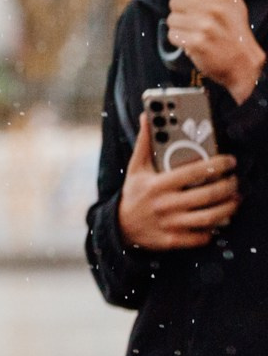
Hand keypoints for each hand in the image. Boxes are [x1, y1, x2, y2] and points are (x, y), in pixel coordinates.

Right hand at [119, 111, 239, 250]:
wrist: (119, 228)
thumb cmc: (133, 193)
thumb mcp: (136, 168)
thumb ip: (145, 142)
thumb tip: (147, 115)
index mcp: (157, 185)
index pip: (195, 172)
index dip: (218, 164)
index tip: (230, 160)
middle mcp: (164, 205)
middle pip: (208, 194)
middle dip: (230, 186)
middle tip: (236, 180)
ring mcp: (169, 224)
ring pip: (210, 217)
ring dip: (229, 207)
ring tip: (236, 198)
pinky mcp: (173, 240)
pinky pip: (202, 236)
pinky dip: (214, 229)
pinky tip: (219, 219)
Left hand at [167, 0, 265, 102]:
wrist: (243, 62)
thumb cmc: (234, 30)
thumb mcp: (233, 0)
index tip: (193, 5)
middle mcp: (214, 8)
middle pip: (174, 1)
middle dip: (181, 13)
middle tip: (194, 22)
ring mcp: (206, 25)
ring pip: (171, 19)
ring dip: (179, 28)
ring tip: (194, 33)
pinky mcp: (197, 42)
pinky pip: (173, 35)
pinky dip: (179, 41)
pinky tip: (193, 43)